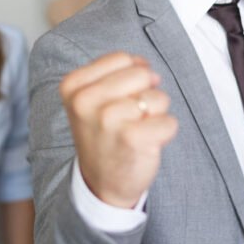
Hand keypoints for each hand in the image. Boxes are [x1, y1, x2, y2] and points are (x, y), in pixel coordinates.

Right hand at [61, 53, 177, 208]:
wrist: (101, 184)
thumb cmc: (104, 135)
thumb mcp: (96, 98)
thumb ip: (120, 73)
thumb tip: (148, 70)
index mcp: (73, 85)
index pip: (122, 59)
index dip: (131, 77)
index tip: (118, 101)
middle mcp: (85, 100)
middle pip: (142, 73)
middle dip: (145, 94)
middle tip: (130, 118)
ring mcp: (107, 119)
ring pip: (158, 97)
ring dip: (155, 115)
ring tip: (136, 131)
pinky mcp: (132, 138)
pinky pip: (169, 121)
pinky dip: (165, 132)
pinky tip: (146, 144)